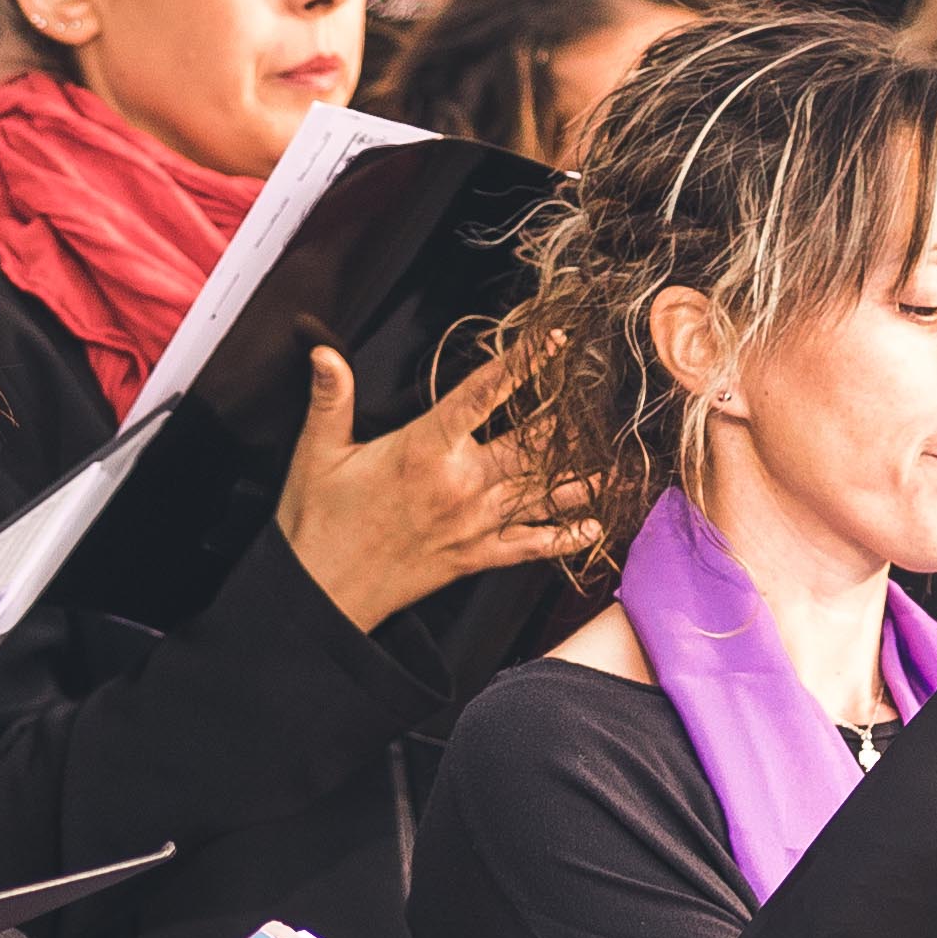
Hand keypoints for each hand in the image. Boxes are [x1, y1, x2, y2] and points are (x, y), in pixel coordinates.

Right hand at [272, 345, 594, 630]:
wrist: (321, 594)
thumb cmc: (317, 522)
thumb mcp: (317, 452)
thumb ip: (330, 398)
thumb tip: (323, 353)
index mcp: (424, 449)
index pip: (483, 396)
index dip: (523, 365)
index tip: (556, 343)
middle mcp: (459, 485)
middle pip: (529, 445)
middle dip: (568, 422)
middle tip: (601, 402)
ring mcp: (472, 524)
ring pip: (541, 494)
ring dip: (582, 480)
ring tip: (619, 464)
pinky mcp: (475, 558)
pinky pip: (530, 547)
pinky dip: (565, 538)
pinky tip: (594, 529)